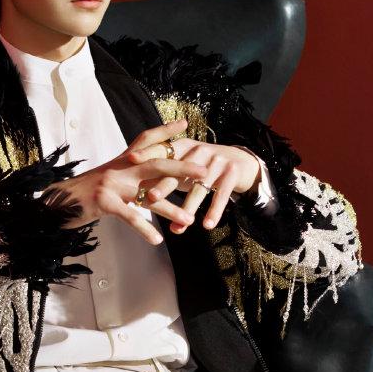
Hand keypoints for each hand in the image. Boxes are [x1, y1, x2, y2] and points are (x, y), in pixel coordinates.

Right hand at [44, 119, 214, 246]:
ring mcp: (111, 184)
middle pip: (156, 164)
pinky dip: (143, 228)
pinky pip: (128, 215)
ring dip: (170, 208)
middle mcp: (119, 168)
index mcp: (121, 162)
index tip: (184, 124)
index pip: (145, 140)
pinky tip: (156, 239)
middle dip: (182, 168)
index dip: (165, 132)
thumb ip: (127, 181)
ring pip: (147, 194)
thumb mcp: (106, 183)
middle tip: (205, 172)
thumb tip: (148, 187)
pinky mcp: (102, 202)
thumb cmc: (81, 195)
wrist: (53, 203)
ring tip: (189, 219)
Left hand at [124, 131, 261, 233]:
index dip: (148, 153)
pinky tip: (208, 225)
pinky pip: (221, 195)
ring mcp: (217, 162)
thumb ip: (166, 175)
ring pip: (200, 187)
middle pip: (179, 170)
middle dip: (165, 184)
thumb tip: (140, 195)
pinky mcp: (232, 173)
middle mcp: (200, 151)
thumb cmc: (204, 168)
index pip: (164, 149)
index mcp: (185, 147)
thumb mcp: (185, 166)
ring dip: (189, 206)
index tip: (130, 159)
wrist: (242, 163)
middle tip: (151, 197)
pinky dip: (214, 210)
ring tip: (180, 224)